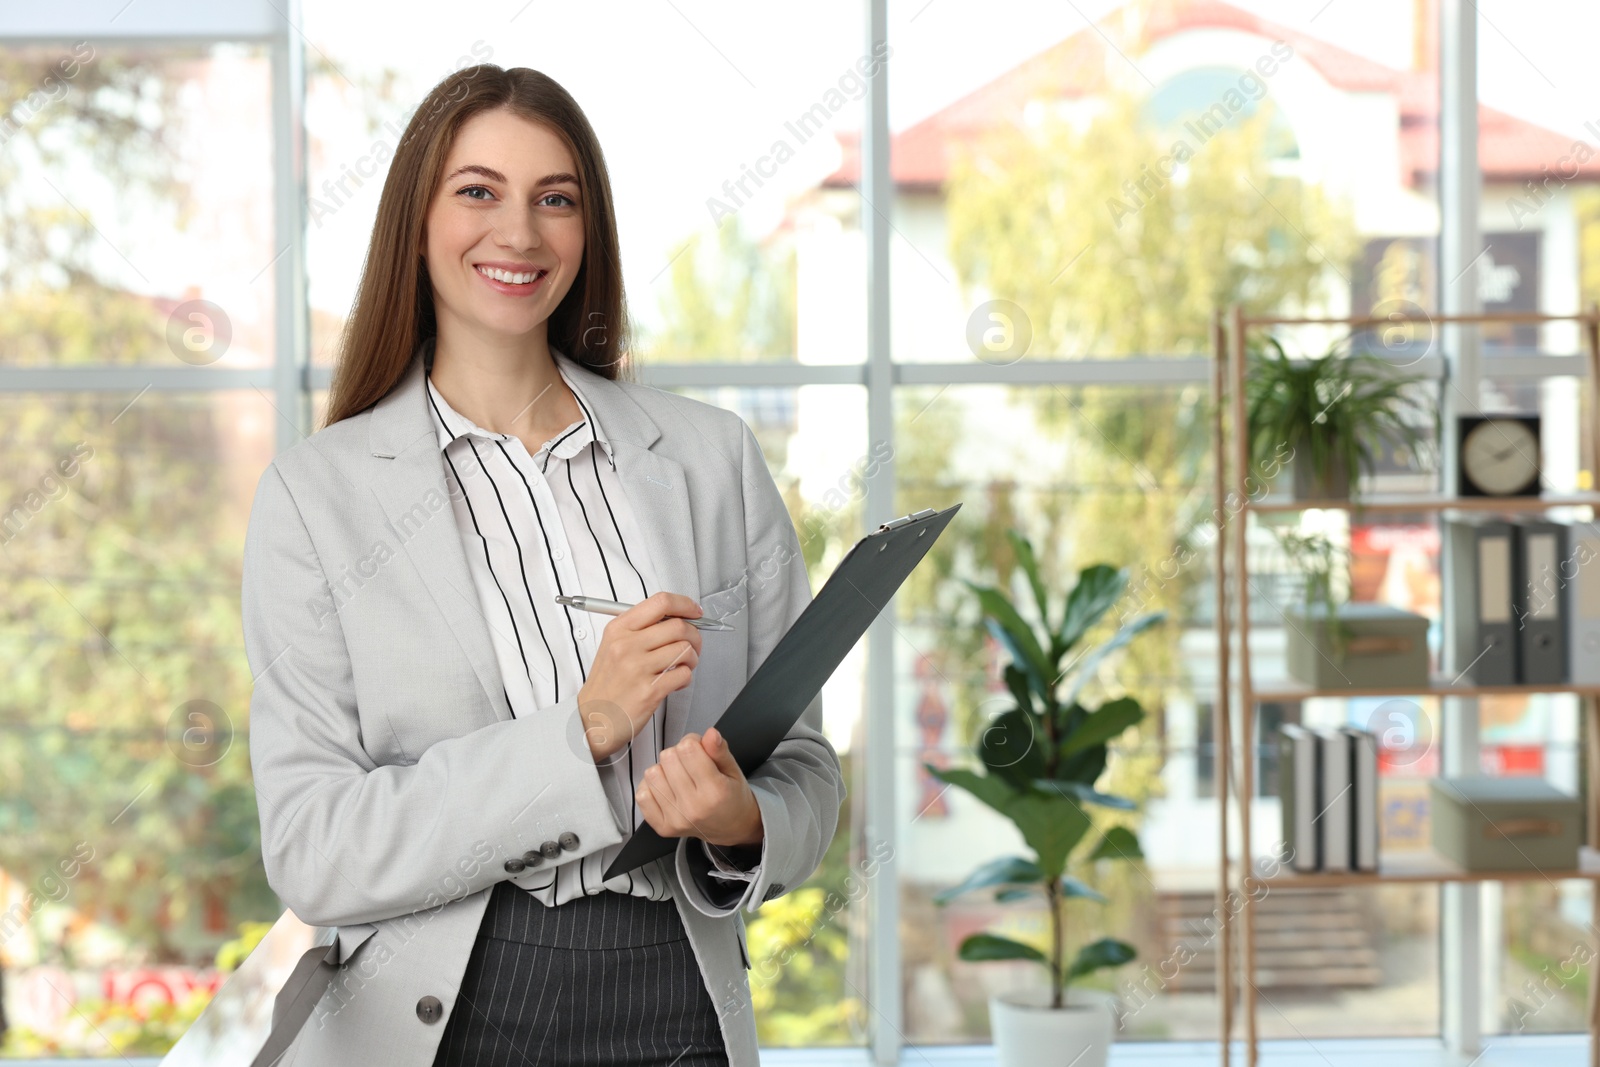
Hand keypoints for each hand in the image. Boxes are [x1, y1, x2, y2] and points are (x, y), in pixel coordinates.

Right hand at [577, 592, 703, 763]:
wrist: (592, 718)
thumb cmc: (607, 683)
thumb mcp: (613, 645)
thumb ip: (642, 629)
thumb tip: (678, 617)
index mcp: (619, 629)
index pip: (660, 602)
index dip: (685, 604)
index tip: (695, 612)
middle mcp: (626, 645)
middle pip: (678, 626)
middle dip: (695, 635)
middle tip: (693, 645)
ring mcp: (637, 668)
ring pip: (685, 650)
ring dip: (692, 658)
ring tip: (683, 665)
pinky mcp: (648, 691)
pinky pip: (683, 674)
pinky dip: (686, 677)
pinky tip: (675, 681)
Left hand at [635, 727, 763, 847]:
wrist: (731, 828)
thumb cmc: (732, 797)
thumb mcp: (733, 770)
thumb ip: (719, 751)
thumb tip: (710, 733)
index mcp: (715, 791)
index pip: (688, 748)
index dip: (692, 741)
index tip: (699, 749)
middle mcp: (693, 807)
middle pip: (668, 758)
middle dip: (678, 754)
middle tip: (690, 765)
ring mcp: (675, 819)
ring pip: (652, 773)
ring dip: (664, 770)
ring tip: (678, 777)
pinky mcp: (663, 827)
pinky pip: (642, 795)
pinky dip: (652, 787)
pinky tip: (667, 789)